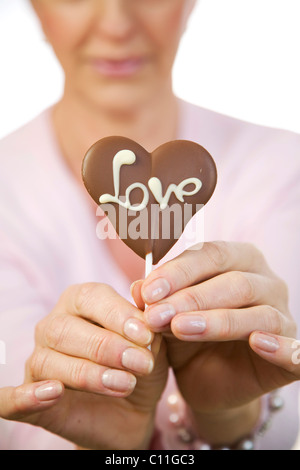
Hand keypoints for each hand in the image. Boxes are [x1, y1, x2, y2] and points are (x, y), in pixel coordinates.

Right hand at [0, 283, 167, 449]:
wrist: (134, 411)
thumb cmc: (140, 367)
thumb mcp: (154, 343)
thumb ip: (148, 317)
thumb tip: (140, 288)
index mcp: (80, 302)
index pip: (91, 297)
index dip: (118, 314)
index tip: (146, 335)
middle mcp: (53, 326)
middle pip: (66, 328)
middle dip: (106, 346)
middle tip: (140, 363)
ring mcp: (39, 361)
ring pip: (49, 361)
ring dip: (89, 374)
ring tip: (125, 384)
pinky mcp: (29, 399)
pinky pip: (12, 398)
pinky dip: (25, 397)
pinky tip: (53, 393)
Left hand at [132, 242, 297, 433]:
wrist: (207, 379)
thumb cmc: (188, 337)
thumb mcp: (166, 317)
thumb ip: (156, 301)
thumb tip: (138, 288)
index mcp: (239, 260)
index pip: (211, 254)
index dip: (178, 271)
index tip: (147, 292)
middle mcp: (266, 282)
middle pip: (234, 281)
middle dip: (191, 297)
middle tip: (156, 315)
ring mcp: (282, 316)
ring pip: (256, 312)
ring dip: (217, 320)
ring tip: (180, 329)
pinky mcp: (292, 352)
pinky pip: (295, 350)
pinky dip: (281, 347)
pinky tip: (258, 344)